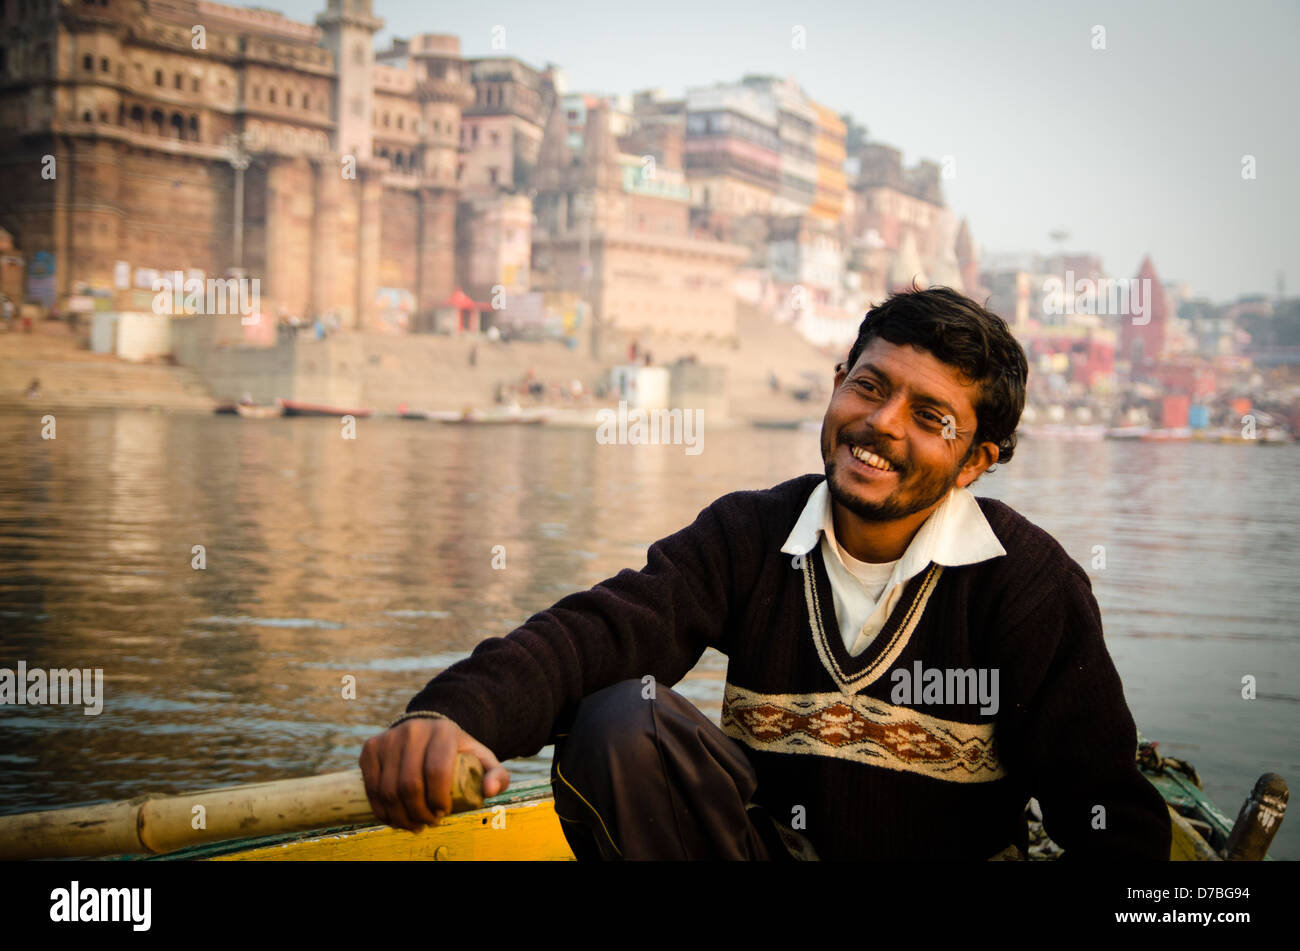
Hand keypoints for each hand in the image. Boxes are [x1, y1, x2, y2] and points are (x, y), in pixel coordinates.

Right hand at [359, 716, 509, 831]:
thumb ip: (496, 775)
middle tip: (428, 823)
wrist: (427, 731)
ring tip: (412, 825)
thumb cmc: (456, 751)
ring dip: (399, 816)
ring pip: (388, 789)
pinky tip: (393, 819)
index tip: (443, 813)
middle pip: (410, 784)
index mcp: (443, 731)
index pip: (437, 770)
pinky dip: (381, 809)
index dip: (438, 798)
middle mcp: (414, 730)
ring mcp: (389, 737)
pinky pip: (371, 786)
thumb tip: (489, 791)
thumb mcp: (481, 758)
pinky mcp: (371, 747)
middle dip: (418, 812)